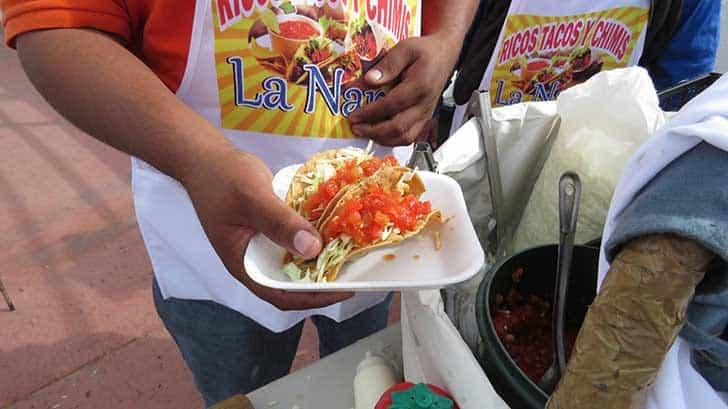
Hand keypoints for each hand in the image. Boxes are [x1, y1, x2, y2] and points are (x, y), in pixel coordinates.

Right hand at [181, 147, 353, 310]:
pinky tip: (335, 228)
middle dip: (323, 279)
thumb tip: (312, 248)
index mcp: (244, 265)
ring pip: (297, 260)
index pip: (281, 295)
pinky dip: (315, 236)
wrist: (206, 156)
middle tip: (355, 269)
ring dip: (322, 257)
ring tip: (351, 251)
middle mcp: (255, 260)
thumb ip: (280, 223)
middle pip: (293, 282)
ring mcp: (263, 244)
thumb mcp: (253, 199)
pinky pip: (297, 239)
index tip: (343, 289)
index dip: (313, 297)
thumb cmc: (221, 178)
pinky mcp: (272, 228)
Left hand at [348, 33, 459, 145]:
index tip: (354, 115)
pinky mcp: (425, 119)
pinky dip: (393, 140)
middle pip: (398, 127)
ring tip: (365, 132)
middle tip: (356, 127)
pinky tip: (379, 135)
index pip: (392, 105)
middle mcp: (424, 104)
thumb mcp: (406, 48)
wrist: (444, 55)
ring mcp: (426, 114)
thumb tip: (369, 80)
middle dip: (373, 131)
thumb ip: (388, 65)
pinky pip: (410, 138)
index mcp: (420, 86)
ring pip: (405, 137)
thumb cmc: (426, 51)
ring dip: (382, 139)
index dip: (370, 113)